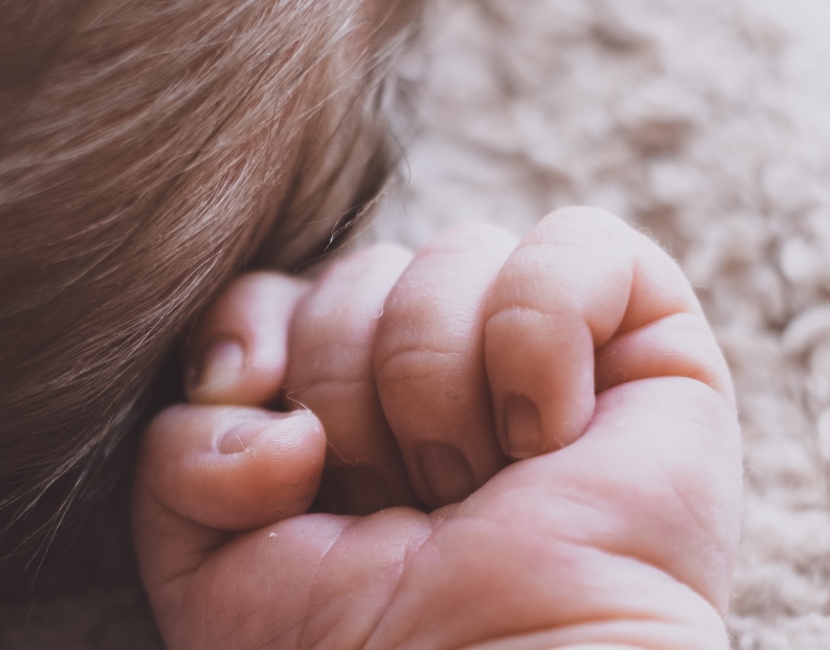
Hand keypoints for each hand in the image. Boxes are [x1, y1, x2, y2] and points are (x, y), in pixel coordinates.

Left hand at [135, 208, 741, 648]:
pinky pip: (575, 245)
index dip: (256, 343)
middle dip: (353, 396)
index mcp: (342, 411)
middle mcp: (441, 371)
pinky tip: (549, 437)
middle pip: (356, 271)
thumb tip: (259, 389)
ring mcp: (546, 353)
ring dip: (442, 391)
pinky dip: (541, 334)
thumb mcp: (208, 562)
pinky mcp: (650, 345)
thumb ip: (179, 451)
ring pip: (452, 253)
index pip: (271, 292)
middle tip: (405, 507)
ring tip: (478, 490)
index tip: (285, 458)